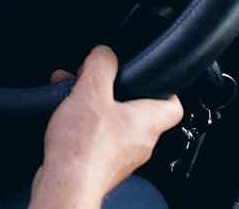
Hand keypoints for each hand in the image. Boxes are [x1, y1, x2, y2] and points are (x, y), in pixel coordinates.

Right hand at [29, 46, 183, 207]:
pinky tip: (65, 119)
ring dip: (95, 107)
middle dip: (114, 92)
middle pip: (137, 111)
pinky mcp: (101, 167)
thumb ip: (101, 65)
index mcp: (148, 122)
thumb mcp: (91, 91)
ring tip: (73, 95)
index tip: (152, 77)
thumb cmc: (83, 148)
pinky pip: (98, 140)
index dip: (165, 88)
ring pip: (114, 124)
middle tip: (97, 81)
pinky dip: (84, 126)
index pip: (174, 105)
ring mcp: (121, 158)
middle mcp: (140, 143)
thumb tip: (104, 52)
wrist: (65, 186)